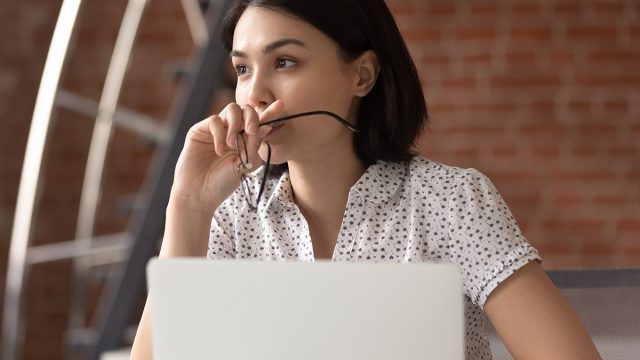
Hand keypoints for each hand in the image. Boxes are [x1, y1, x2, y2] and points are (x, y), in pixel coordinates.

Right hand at [170, 100, 284, 210]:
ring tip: (233, 144)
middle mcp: (231, 131)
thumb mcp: (246, 164)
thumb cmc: (223, 182)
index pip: (259, 121)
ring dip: (236, 125)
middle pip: (246, 109)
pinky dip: (220, 134)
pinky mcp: (200, 130)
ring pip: (231, 109)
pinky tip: (220, 150)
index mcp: (245, 139)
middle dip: (252, 117)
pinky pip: (215, 120)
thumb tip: (268, 125)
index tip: (281, 105)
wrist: (201, 194)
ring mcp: (216, 129)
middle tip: (252, 131)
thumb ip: (255, 144)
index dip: (270, 112)